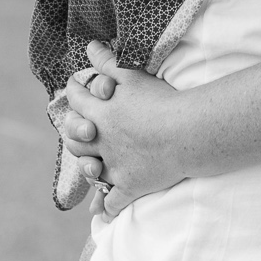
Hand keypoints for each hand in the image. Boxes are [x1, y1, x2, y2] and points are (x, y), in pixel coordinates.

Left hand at [53, 41, 191, 218]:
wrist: (187, 132)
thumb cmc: (161, 100)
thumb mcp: (132, 75)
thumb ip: (108, 62)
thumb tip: (89, 46)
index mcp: (99, 113)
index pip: (76, 101)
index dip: (73, 92)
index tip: (73, 87)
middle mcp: (101, 142)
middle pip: (76, 140)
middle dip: (75, 133)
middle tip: (79, 130)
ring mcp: (114, 167)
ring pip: (91, 172)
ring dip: (88, 170)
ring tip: (89, 171)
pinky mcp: (130, 186)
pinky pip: (112, 202)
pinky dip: (105, 208)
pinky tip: (101, 214)